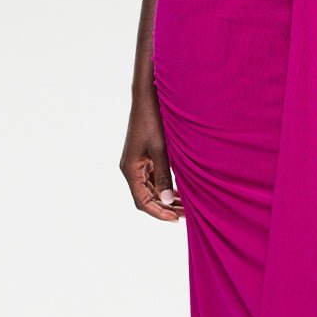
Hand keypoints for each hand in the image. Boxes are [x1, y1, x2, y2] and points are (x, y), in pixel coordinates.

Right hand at [120, 80, 183, 220]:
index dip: (159, 213)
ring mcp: (137, 163)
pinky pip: (154, 178)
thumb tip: (167, 200)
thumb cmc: (153, 120)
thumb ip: (164, 175)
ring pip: (151, 189)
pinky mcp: (144, 156)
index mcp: (130, 169)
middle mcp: (131, 169)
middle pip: (146, 197)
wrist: (148, 97)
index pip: (143, 201)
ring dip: (166, 198)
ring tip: (186, 206)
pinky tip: (180, 190)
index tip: (176, 219)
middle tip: (187, 215)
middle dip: (165, 207)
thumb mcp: (161, 149)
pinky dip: (166, 186)